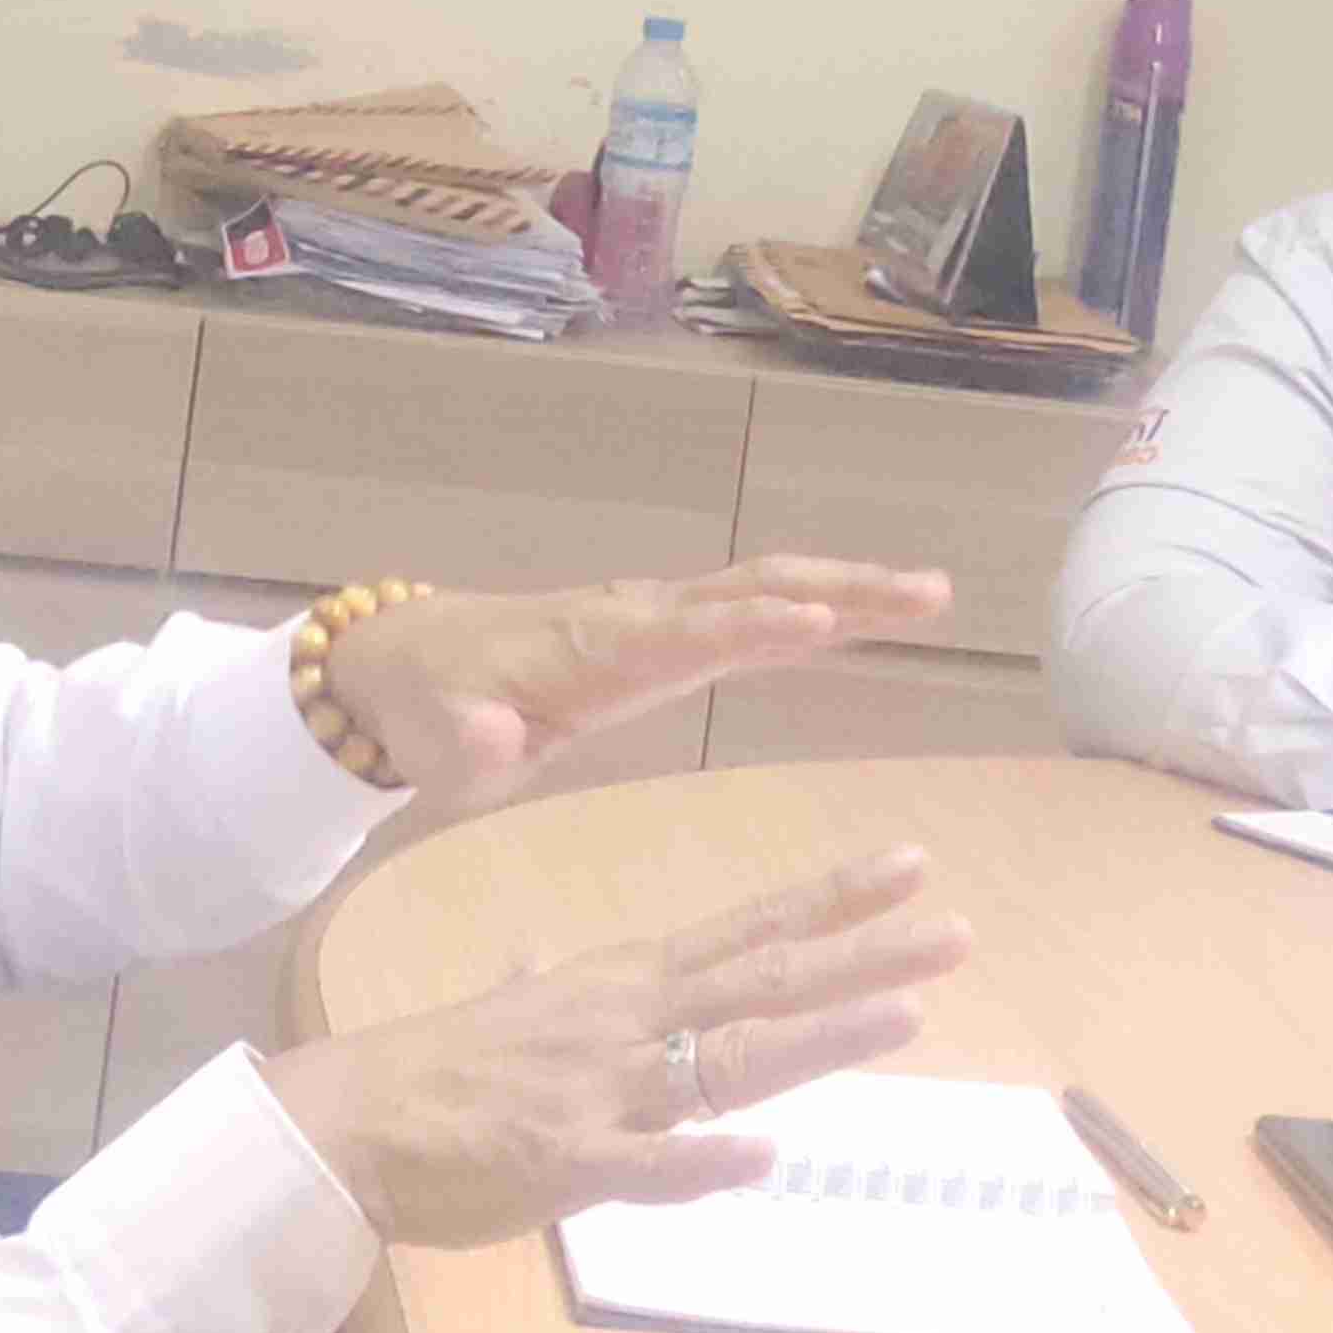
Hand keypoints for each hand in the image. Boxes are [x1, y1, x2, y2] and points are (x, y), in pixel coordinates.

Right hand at [255, 849, 976, 1243]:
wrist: (345, 1122)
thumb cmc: (429, 1073)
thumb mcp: (500, 1007)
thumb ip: (542, 981)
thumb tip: (542, 953)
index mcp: (619, 984)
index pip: (745, 933)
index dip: (829, 903)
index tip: (907, 867)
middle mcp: (626, 1023)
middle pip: (761, 984)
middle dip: (861, 956)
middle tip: (952, 929)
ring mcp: (601, 1091)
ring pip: (726, 1060)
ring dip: (817, 1039)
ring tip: (904, 1014)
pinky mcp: (565, 1164)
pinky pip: (647, 1166)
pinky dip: (707, 1163)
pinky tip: (766, 1158)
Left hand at [316, 556, 949, 797]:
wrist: (400, 666)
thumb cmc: (427, 706)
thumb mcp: (435, 737)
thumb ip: (469, 742)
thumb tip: (498, 740)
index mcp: (590, 650)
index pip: (680, 634)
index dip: (745, 628)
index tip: (812, 618)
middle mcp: (634, 620)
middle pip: (748, 592)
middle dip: (836, 589)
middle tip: (924, 592)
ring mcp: (653, 621)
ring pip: (761, 591)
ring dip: (845, 590)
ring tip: (931, 593)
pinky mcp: (663, 636)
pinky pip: (749, 612)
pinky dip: (815, 606)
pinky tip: (869, 615)